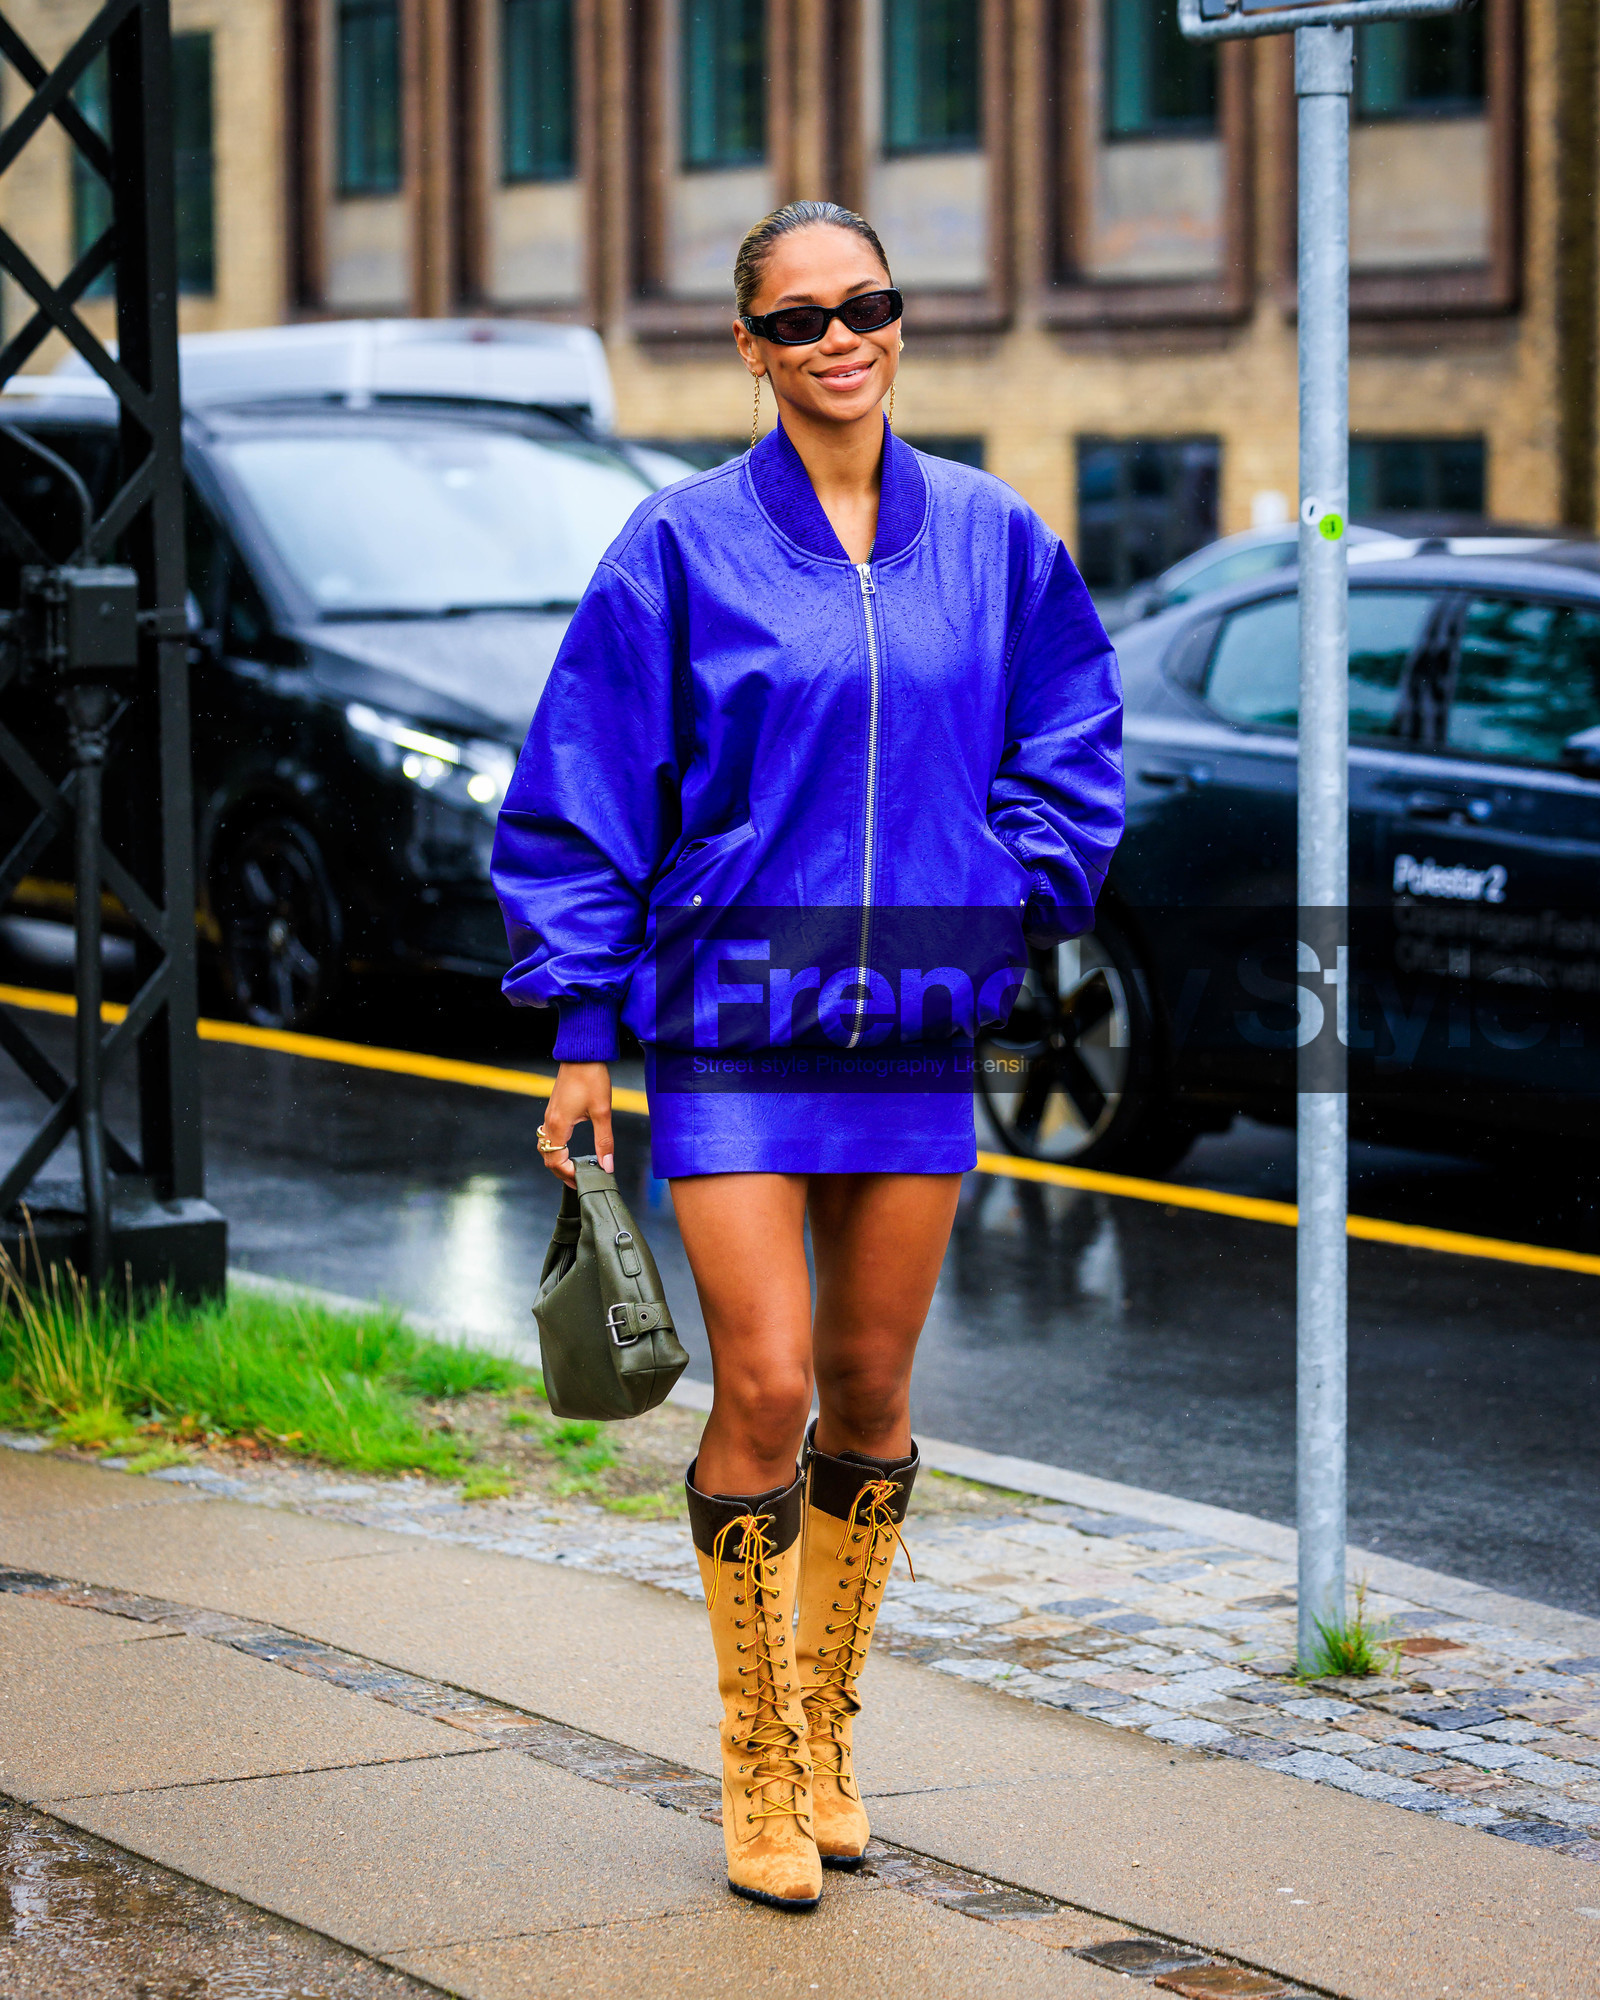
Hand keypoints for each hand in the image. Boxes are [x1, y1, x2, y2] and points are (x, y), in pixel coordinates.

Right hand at [539, 1062, 613, 1186]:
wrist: (582, 1054)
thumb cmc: (591, 1078)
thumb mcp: (602, 1112)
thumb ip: (604, 1141)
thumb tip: (607, 1165)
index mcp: (559, 1125)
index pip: (555, 1161)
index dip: (567, 1174)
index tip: (583, 1180)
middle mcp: (550, 1121)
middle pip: (547, 1156)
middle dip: (561, 1171)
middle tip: (579, 1180)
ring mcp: (550, 1114)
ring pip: (546, 1145)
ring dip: (557, 1159)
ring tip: (575, 1167)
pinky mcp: (554, 1108)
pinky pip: (549, 1134)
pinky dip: (557, 1146)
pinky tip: (571, 1148)